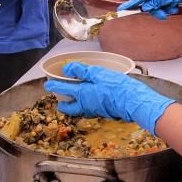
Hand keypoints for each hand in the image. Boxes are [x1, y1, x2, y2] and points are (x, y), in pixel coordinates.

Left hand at [43, 63, 174, 133]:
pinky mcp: (103, 112)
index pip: (63, 89)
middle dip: (62, 103)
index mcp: (82, 93)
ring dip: (73, 105)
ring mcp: (95, 111)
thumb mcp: (99, 74)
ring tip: (74, 98)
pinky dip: (85, 105)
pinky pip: (89, 110)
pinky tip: (91, 99)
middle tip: (59, 97)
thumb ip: (82, 71)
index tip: (47, 84)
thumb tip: (67, 69)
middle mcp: (86, 105)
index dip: (54, 85)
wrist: (134, 102)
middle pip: (68, 108)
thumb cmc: (118, 87)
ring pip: (79, 110)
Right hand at [118, 0, 181, 19]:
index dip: (131, 4)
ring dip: (164, 10)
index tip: (121, 10)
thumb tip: (146, 7)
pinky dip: (170, 9)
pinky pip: (165, 7)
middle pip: (149, 4)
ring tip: (173, 8)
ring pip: (158, 7)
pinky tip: (176, 6)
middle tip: (163, 15)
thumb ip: (156, 2)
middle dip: (155, 11)